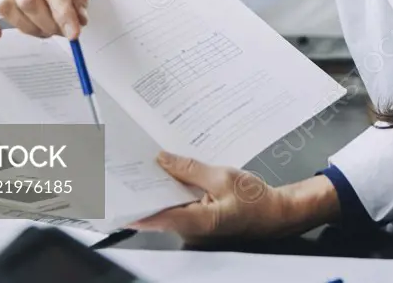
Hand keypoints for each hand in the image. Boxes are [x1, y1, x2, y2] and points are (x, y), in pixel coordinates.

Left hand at [131, 151, 339, 240]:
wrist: (277, 213)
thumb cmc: (257, 200)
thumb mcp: (223, 177)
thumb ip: (191, 169)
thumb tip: (164, 160)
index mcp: (198, 222)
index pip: (158, 218)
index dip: (135, 209)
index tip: (115, 201)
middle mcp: (192, 231)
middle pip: (159, 211)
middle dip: (146, 190)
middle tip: (130, 168)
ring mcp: (194, 229)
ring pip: (169, 208)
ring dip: (160, 189)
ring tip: (148, 165)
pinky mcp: (198, 223)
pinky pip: (179, 206)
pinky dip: (174, 192)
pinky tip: (170, 173)